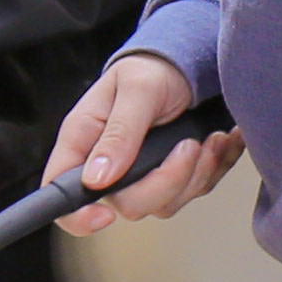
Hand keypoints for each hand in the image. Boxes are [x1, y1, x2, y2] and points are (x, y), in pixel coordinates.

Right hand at [46, 49, 234, 231]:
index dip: (78, 216)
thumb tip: (96, 178)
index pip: (61, 192)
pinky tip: (220, 141)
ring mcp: (142, 176)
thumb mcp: (136, 89)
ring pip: (167, 203)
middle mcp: (109, 165)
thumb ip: (119, 133)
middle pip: (130, 205)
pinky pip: (194, 191)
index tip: (106, 216)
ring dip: (198, 172)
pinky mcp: (172, 178)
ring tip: (209, 138)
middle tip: (188, 145)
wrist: (186, 64)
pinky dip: (214, 168)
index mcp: (84, 141)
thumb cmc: (151, 69)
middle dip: (169, 180)